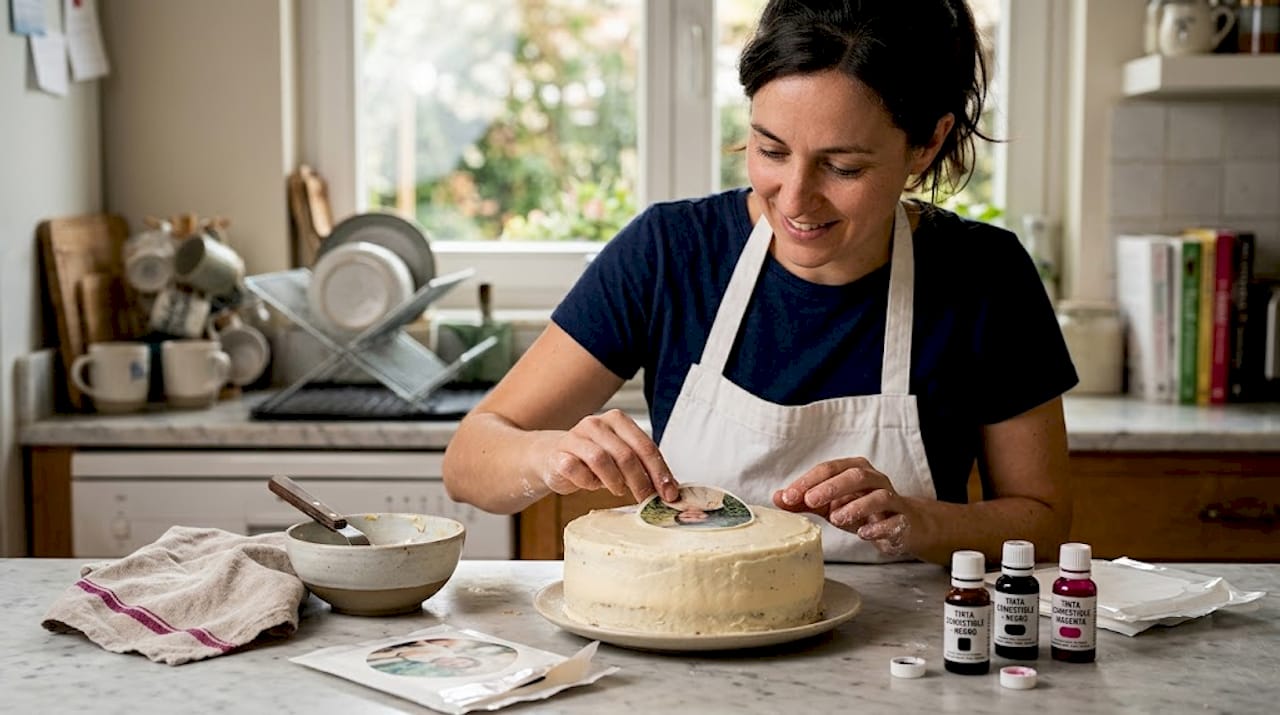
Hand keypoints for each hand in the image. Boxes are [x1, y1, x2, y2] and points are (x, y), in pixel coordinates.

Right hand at [538, 409, 678, 503]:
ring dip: (614, 481)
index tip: (669, 493)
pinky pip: (576, 469)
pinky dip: (587, 482)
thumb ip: (644, 468)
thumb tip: (671, 489)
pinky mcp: (558, 454)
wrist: (553, 458)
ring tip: (618, 490)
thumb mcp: (621, 459)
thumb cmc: (592, 460)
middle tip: (646, 500)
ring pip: (601, 459)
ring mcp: (575, 437)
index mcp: (618, 420)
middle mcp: (596, 424)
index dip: (659, 471)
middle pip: (626, 454)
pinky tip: (591, 485)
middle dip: (641, 481)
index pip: (645, 446)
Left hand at [772, 457, 915, 555]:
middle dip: (831, 487)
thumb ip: (805, 501)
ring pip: (878, 496)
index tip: (788, 495)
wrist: (904, 525)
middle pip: (856, 476)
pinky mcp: (903, 521)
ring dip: (855, 507)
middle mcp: (876, 480)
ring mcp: (892, 500)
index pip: (830, 468)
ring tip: (835, 518)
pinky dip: (878, 527)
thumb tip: (778, 498)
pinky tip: (862, 534)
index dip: (808, 480)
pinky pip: (894, 521)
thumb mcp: (831, 504)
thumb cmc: (862, 510)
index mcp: (856, 469)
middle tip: (809, 501)